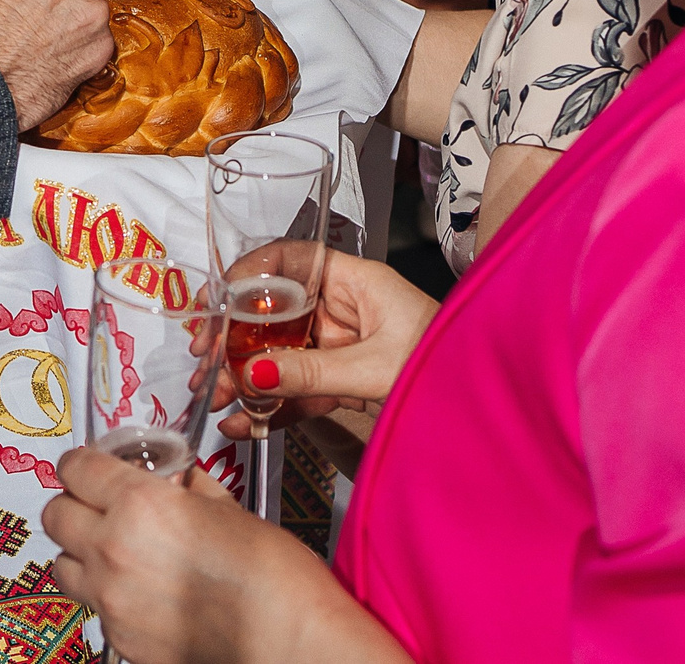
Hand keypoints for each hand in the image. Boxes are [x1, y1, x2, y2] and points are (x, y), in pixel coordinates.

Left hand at [42, 448, 400, 663]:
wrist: (289, 641)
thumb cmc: (271, 575)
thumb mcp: (227, 508)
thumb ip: (185, 488)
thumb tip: (173, 480)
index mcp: (139, 503)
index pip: (75, 468)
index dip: (83, 465)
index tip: (91, 468)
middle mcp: (113, 548)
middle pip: (55, 514)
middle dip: (75, 506)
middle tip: (100, 507)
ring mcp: (111, 599)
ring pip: (62, 565)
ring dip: (81, 554)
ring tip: (114, 554)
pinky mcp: (119, 638)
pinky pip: (93, 607)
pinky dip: (107, 597)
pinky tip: (142, 593)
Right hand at [215, 252, 438, 437]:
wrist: (480, 410)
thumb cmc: (447, 368)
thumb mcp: (376, 368)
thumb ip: (313, 372)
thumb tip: (251, 374)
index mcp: (355, 282)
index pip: (291, 260)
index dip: (249, 275)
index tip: (217, 304)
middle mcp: (343, 308)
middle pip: (275, 312)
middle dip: (235, 339)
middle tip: (204, 362)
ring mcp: (340, 346)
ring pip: (279, 354)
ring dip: (244, 378)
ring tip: (213, 400)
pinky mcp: (342, 381)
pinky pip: (297, 389)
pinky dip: (269, 407)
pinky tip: (242, 424)